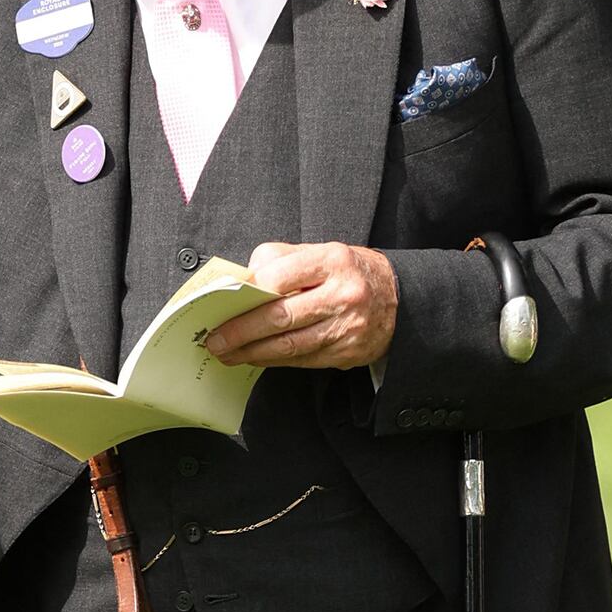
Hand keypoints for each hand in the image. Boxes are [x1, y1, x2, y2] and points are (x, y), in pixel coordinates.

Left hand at [203, 242, 398, 369]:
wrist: (397, 298)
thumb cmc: (346, 271)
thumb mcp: (319, 251)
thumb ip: (280, 259)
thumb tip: (241, 279)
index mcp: (333, 260)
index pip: (280, 275)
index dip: (248, 291)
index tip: (222, 301)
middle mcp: (344, 294)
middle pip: (281, 316)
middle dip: (241, 330)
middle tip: (214, 338)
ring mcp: (348, 327)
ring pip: (290, 345)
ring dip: (252, 352)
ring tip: (226, 353)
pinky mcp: (348, 353)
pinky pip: (302, 360)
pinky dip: (273, 360)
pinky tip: (254, 357)